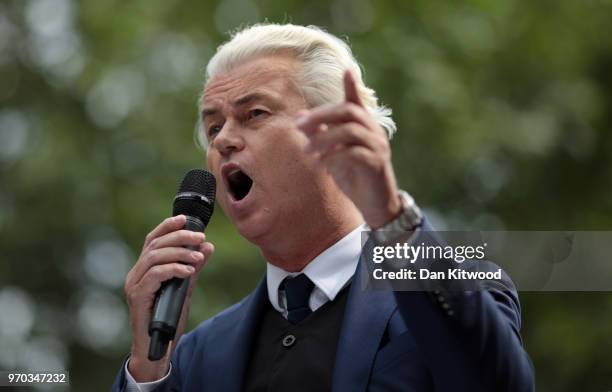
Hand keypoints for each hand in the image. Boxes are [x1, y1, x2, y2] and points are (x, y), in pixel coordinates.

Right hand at [123, 215, 213, 380]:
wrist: (157, 347)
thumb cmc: (168, 317)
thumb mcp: (185, 288)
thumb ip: (193, 267)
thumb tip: (207, 246)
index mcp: (145, 269)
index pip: (152, 239)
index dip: (167, 226)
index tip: (185, 218)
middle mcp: (136, 274)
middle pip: (154, 244)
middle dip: (179, 237)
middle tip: (200, 237)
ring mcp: (134, 285)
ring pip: (154, 256)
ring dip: (179, 253)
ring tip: (198, 257)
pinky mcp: (138, 297)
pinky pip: (155, 275)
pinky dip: (173, 269)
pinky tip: (188, 271)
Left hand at [296, 70, 401, 227]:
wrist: (374, 204)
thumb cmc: (353, 176)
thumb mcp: (333, 153)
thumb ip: (320, 134)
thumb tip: (299, 117)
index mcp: (363, 127)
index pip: (356, 102)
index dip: (351, 86)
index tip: (346, 69)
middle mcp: (373, 132)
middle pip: (349, 112)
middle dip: (322, 115)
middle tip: (300, 126)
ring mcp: (377, 147)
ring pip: (350, 131)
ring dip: (324, 138)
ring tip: (306, 150)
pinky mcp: (376, 164)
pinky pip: (355, 153)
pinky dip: (335, 156)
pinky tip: (322, 163)